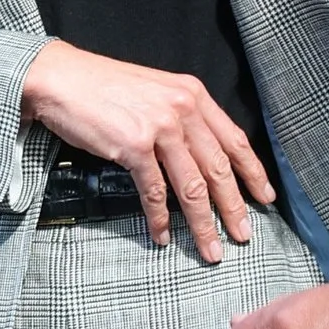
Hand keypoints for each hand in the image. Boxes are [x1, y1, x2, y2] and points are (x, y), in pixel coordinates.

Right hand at [19, 41, 274, 261]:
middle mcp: (182, 109)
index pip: (235, 140)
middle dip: (234, 208)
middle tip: (243, 236)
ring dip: (202, 224)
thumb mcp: (156, 91)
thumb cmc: (104, 88)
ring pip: (192, 187)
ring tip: (211, 249)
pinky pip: (154, 192)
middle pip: (218, 169)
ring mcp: (160, 127)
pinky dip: (160, 219)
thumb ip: (182, 117)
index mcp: (193, 95)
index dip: (253, 173)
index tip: (266, 198)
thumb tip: (201, 158)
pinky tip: (163, 237)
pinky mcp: (134, 146)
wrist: (62, 78)